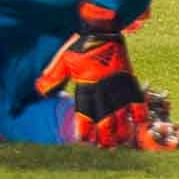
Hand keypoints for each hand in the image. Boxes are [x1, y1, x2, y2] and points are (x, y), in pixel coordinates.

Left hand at [35, 29, 169, 148]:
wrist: (103, 31)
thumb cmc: (81, 46)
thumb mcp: (63, 61)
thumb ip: (53, 78)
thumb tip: (39, 92)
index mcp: (86, 87)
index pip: (85, 115)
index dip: (85, 130)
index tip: (84, 141)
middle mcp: (103, 91)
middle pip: (105, 122)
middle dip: (105, 137)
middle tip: (104, 146)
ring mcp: (118, 87)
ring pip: (122, 117)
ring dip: (122, 131)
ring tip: (119, 142)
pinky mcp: (130, 81)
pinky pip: (138, 103)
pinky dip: (139, 115)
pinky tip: (139, 125)